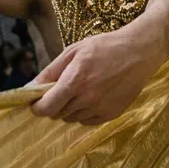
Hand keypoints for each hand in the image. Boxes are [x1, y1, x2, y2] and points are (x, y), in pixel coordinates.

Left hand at [30, 26, 161, 125]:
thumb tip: (29, 88)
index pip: (46, 108)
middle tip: (65, 88)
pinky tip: (95, 95)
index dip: (38, 106)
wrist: (140, 51)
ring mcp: (101, 108)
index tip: (37, 101)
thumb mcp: (74, 51)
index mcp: (75, 80)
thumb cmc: (105, 47)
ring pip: (72, 118)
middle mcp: (87, 98)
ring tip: (83, 88)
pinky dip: (86, 112)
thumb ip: (50, 71)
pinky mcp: (112, 113)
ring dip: (71, 107)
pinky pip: (88, 120)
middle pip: (58, 114)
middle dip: (55, 103)